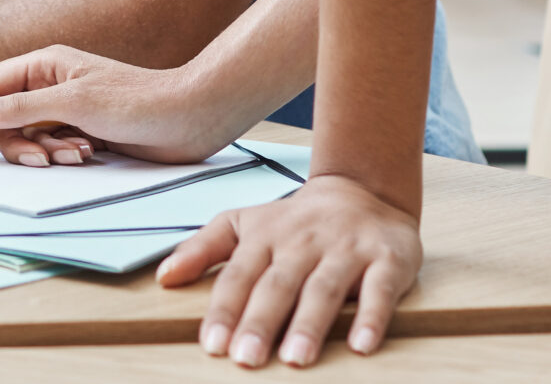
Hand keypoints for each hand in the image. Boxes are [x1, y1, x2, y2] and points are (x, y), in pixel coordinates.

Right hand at [0, 45, 243, 164]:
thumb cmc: (137, 101)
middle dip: (19, 143)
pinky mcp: (82, 132)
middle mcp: (50, 85)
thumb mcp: (73, 103)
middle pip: (5, 118)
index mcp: (44, 65)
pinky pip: (54, 149)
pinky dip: (65, 157)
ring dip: (47, 152)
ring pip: (30, 137)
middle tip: (42, 159)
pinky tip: (90, 155)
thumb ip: (21, 108)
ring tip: (79, 154)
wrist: (188, 117)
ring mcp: (66, 110)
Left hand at [155, 175, 421, 367]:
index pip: (239, 276)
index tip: (212, 345)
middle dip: (261, 323)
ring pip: (324, 289)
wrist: (363, 190)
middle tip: (246, 359)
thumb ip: (202, 249)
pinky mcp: (387, 259)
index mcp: (265, 237)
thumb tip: (163, 277)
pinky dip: (372, 317)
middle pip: (278, 285)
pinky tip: (361, 346)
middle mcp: (303, 243)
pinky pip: (380, 290)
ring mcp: (346, 250)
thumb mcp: (243, 224)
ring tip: (295, 359)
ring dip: (309, 325)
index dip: (225, 311)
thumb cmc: (295, 221)